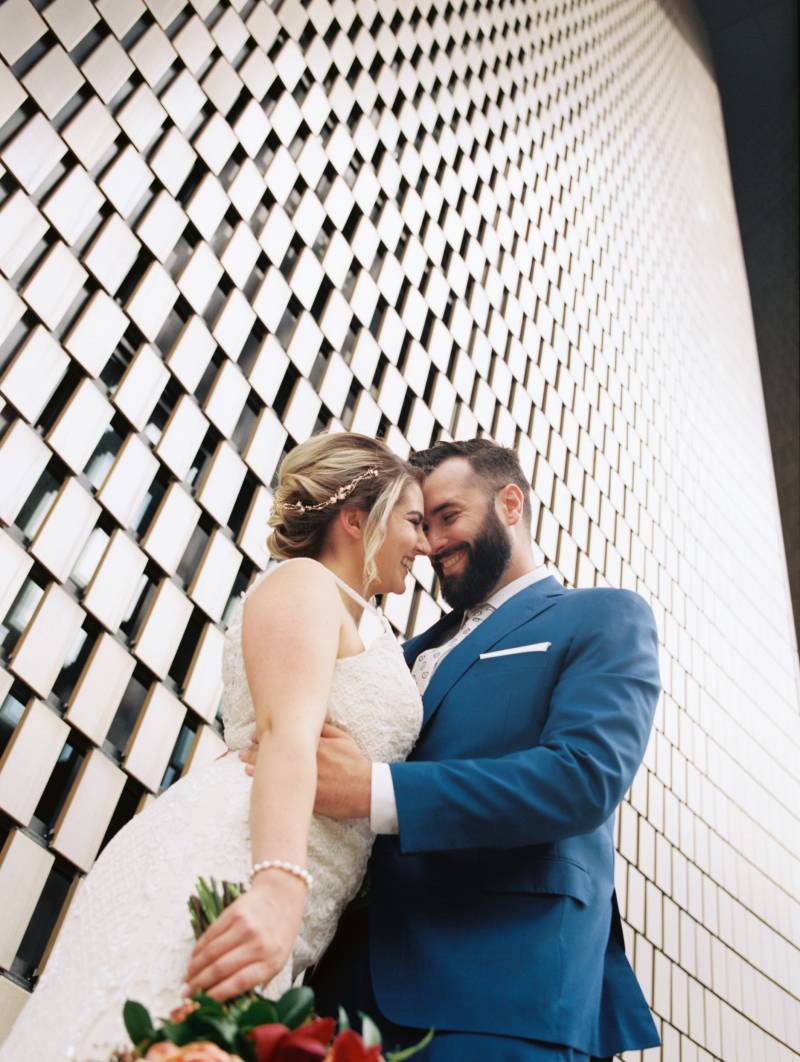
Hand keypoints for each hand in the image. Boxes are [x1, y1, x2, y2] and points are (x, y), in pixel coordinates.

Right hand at [184, 873, 304, 1000]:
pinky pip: (210, 935)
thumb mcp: (279, 960)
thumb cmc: (280, 932)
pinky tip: (193, 959)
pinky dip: (198, 950)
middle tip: (186, 994)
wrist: (282, 896)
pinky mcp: (234, 913)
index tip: (203, 1003)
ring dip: (194, 969)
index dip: (217, 995)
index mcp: (272, 961)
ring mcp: (245, 927)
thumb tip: (230, 1000)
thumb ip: (258, 979)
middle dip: (199, 984)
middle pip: (221, 969)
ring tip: (186, 980)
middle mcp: (259, 944)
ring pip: (211, 952)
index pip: (239, 982)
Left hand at [240, 725, 371, 818]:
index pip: (281, 736)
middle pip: (273, 754)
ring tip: (244, 765)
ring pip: (273, 772)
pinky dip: (268, 786)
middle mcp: (304, 761)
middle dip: (255, 752)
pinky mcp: (304, 796)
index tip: (255, 735)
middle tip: (242, 752)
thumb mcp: (342, 739)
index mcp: (312, 744)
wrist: (365, 788)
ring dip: (256, 768)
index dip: (265, 735)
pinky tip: (256, 785)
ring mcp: (302, 779)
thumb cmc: (354, 762)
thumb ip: (324, 729)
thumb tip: (309, 721)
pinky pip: (281, 790)